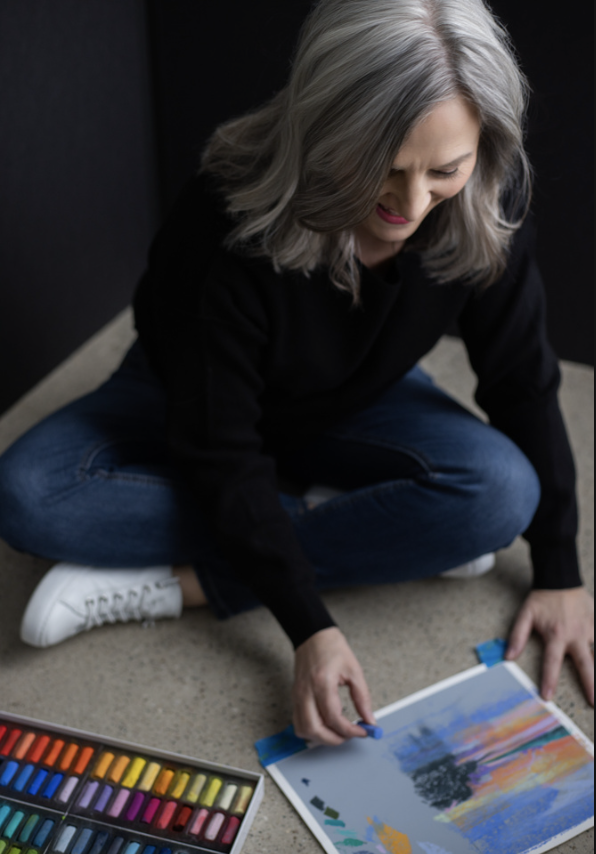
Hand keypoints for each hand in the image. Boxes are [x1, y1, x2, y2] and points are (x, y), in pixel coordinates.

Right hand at [292, 627, 375, 745]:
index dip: (350, 730)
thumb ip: (362, 698)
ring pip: (304, 730)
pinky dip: (312, 730)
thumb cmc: (332, 648)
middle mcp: (306, 692)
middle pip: (314, 729)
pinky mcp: (295, 697)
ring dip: (321, 738)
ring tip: (338, 732)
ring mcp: (298, 696)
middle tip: (350, 735)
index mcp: (322, 683)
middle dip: (334, 739)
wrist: (313, 636)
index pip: (333, 718)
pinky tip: (325, 726)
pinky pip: (299, 722)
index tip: (363, 731)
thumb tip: (370, 719)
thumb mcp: (354, 670)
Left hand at [506, 587, 593, 705]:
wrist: (560, 578)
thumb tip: (508, 656)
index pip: (551, 663)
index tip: (547, 697)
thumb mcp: (525, 615)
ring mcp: (589, 629)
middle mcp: (575, 635)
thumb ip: (517, 636)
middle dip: (590, 685)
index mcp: (556, 635)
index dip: (548, 681)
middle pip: (586, 665)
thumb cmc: (542, 599)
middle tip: (593, 703)